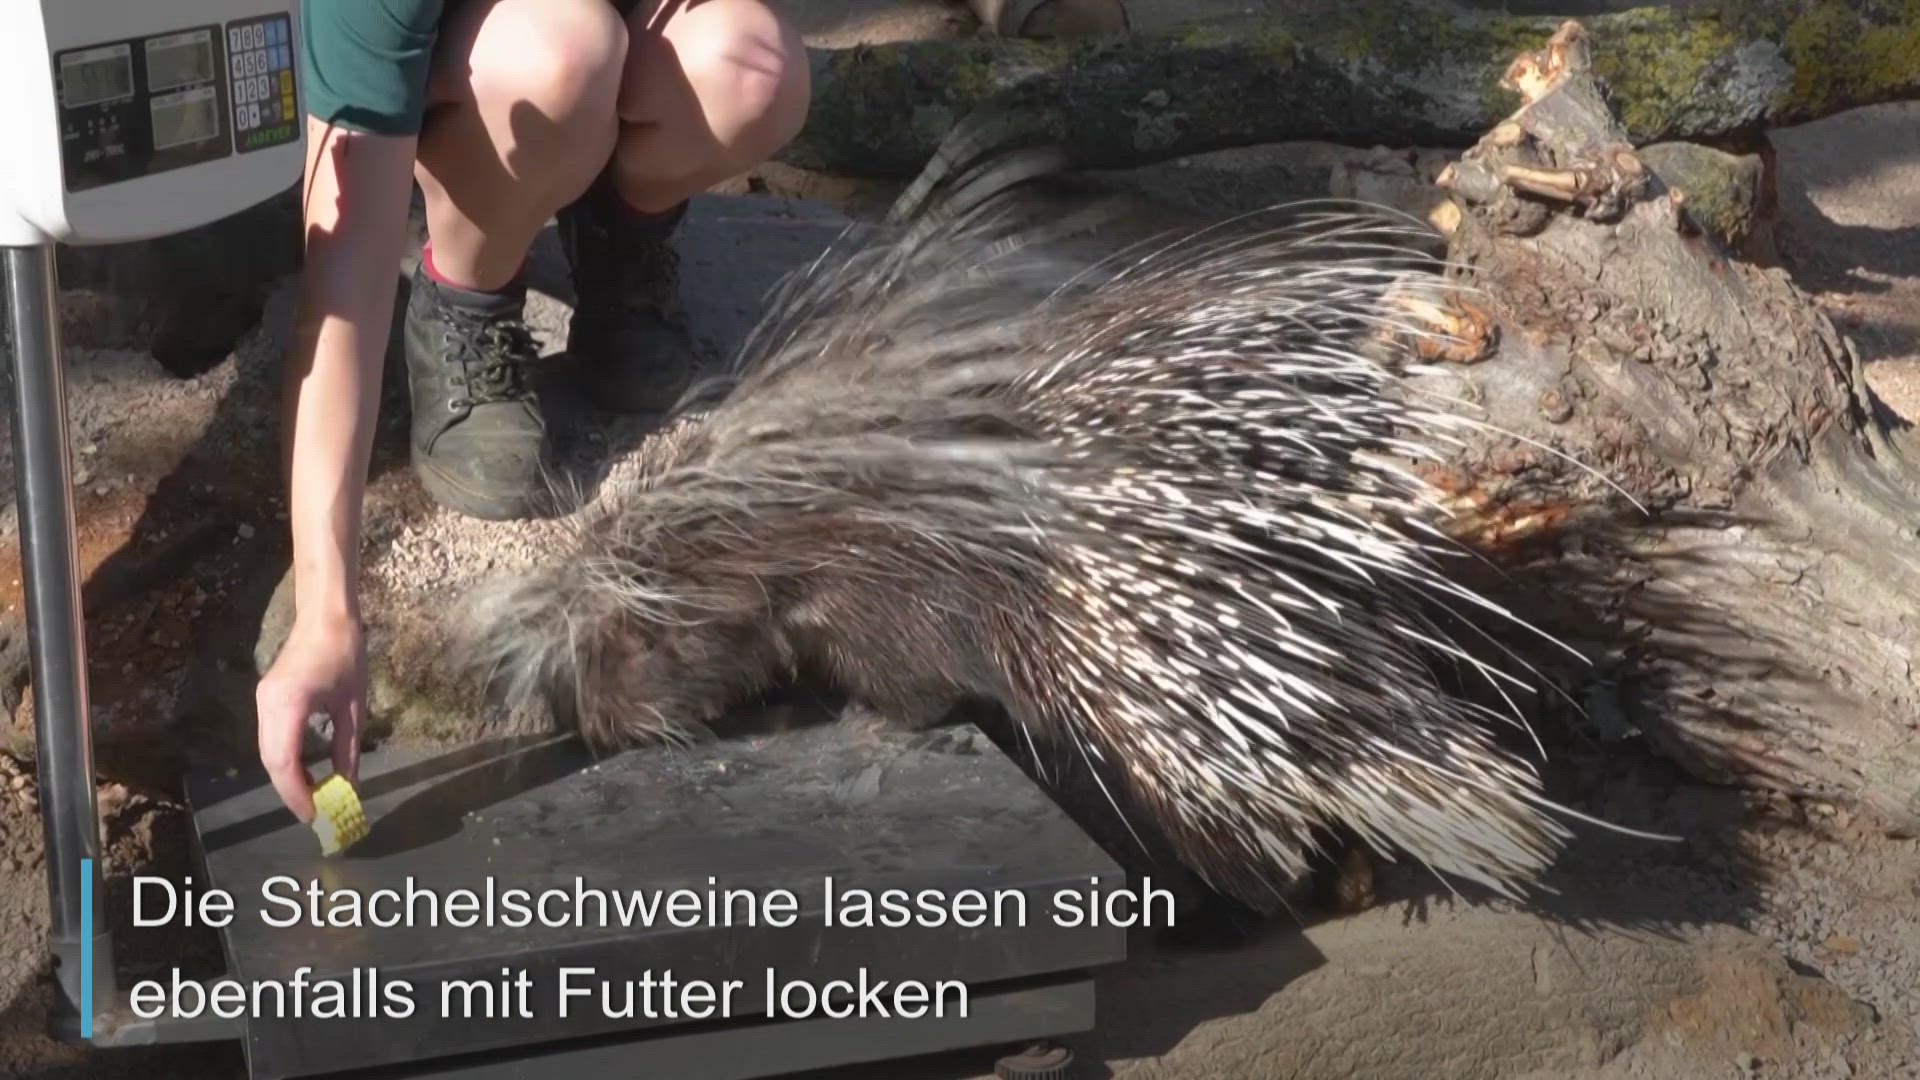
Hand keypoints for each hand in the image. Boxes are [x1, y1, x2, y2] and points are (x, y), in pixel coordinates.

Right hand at [256, 613, 366, 822]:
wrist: (325, 616)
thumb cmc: (346, 655)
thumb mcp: (355, 706)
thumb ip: (349, 749)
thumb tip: (349, 787)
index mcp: (290, 703)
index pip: (284, 760)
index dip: (296, 793)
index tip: (314, 816)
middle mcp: (268, 704)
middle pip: (271, 760)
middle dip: (290, 791)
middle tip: (316, 814)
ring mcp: (262, 701)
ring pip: (267, 752)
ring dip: (286, 777)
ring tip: (313, 797)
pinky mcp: (265, 699)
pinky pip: (270, 739)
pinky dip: (284, 761)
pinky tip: (304, 773)